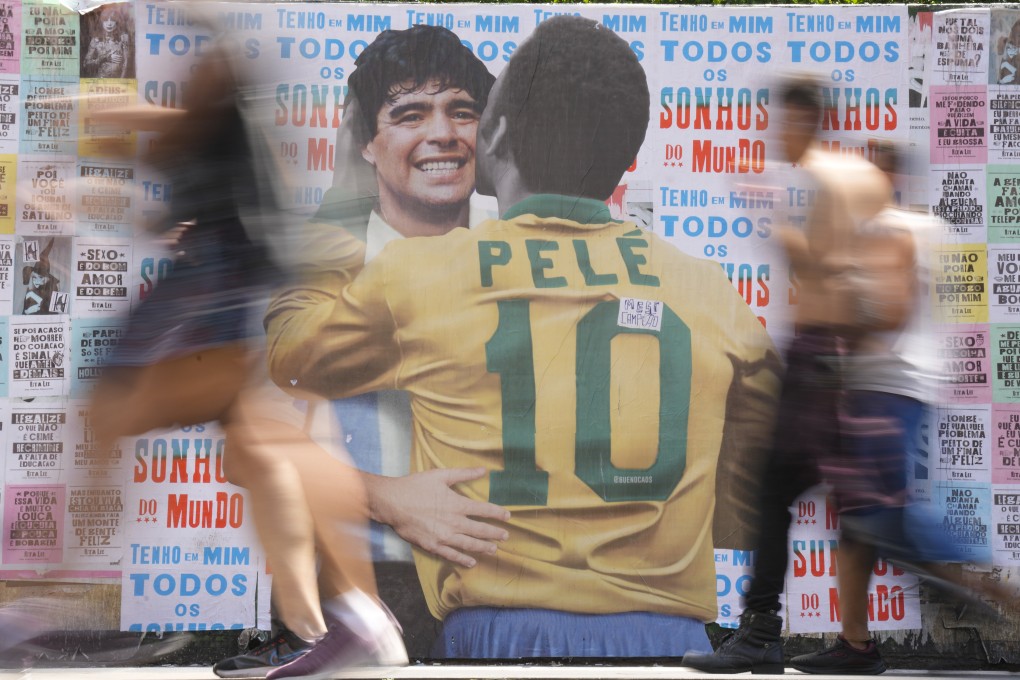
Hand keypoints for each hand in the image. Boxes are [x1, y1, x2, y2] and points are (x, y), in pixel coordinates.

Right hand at [364, 467, 509, 567]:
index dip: (497, 513)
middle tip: (506, 536)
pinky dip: (463, 559)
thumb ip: (464, 473)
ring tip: (494, 549)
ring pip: (469, 544)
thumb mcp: (440, 475)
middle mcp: (453, 522)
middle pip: (480, 530)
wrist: (392, 503)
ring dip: (483, 547)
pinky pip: (452, 555)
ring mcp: (444, 536)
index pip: (484, 510)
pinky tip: (472, 562)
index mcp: (457, 504)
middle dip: (494, 533)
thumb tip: (483, 470)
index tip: (508, 516)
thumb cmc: (415, 486)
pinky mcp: (433, 545)